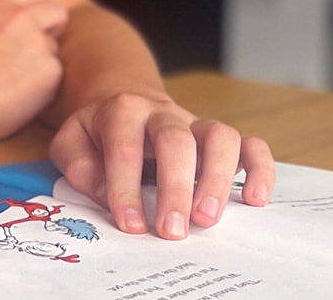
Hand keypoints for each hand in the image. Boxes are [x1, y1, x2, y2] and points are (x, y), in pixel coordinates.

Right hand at [0, 0, 68, 143]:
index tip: (31, 24)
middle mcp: (22, 17)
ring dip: (43, 62)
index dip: (37, 8)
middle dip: (53, 29)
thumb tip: (5, 24)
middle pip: (57, 12)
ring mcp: (39, 42)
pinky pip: (56, 75)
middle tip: (36, 51)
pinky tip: (22, 95)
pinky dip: (44, 86)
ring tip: (19, 81)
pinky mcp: (51, 69)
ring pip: (54, 49)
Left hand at [50, 92, 273, 239]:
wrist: (127, 101)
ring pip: (220, 137)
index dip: (126, 188)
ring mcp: (196, 124)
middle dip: (175, 188)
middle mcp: (164, 113)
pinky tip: (255, 200)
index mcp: (123, 111)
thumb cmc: (99, 132)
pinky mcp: (219, 138)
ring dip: (216, 179)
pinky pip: (251, 144)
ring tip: (206, 219)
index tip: (130, 224)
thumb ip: (79, 164)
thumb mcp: (72, 141)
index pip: (125, 148)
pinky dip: (260, 169)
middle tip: (172, 230)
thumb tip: (105, 192)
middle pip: (177, 141)